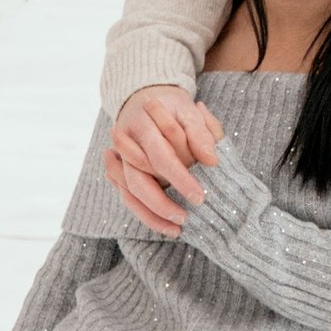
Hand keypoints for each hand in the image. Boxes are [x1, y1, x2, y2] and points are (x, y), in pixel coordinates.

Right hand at [103, 83, 221, 236]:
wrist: (144, 99)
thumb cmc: (173, 108)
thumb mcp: (190, 113)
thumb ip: (201, 134)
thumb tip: (212, 161)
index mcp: (142, 125)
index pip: (161, 157)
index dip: (180, 179)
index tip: (199, 197)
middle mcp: (125, 144)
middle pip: (138, 180)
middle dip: (162, 204)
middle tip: (186, 218)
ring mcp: (118, 159)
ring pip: (129, 193)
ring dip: (152, 215)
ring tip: (177, 230)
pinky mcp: (119, 171)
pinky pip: (127, 197)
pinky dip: (144, 214)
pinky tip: (165, 226)